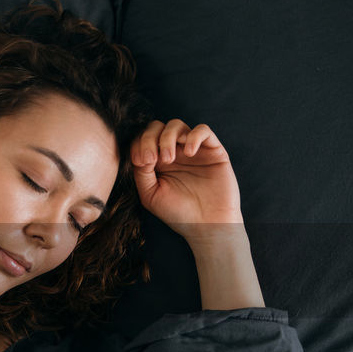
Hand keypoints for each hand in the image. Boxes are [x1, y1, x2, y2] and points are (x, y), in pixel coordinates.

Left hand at [131, 119, 243, 241]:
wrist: (207, 226)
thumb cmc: (178, 213)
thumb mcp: (150, 194)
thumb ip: (141, 172)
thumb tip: (141, 152)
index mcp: (157, 162)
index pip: (143, 139)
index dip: (139, 144)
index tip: (141, 162)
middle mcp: (174, 152)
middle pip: (157, 127)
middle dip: (150, 138)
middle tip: (153, 159)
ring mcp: (193, 150)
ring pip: (176, 125)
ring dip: (168, 137)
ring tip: (168, 159)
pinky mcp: (213, 151)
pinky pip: (203, 130)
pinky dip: (193, 136)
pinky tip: (189, 153)